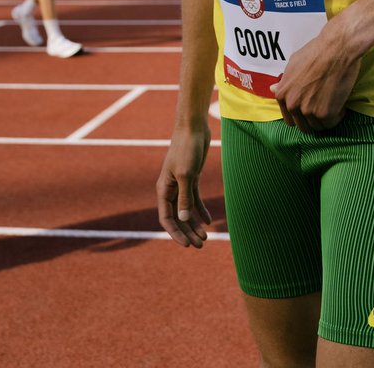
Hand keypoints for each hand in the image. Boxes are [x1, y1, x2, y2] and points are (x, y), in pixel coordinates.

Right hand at [157, 126, 211, 248]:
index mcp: (163, 189)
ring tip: (206, 238)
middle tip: (201, 245)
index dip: (175, 233)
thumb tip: (183, 219)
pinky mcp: (192, 178)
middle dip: (188, 232)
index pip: (166, 218)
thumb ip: (184, 197)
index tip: (187, 245)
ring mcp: (181, 184)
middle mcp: (171, 189)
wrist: (193, 127)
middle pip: (177, 218)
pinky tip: (209, 221)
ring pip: (186, 210)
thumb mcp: (186, 174)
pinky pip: (194, 199)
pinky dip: (201, 210)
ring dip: (194, 224)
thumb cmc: (186, 148)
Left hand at [270, 24, 362, 131]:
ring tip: (332, 101)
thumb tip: (272, 89)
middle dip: (313, 119)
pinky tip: (340, 101)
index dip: (302, 114)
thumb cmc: (316, 52)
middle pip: (302, 126)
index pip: (289, 119)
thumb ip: (284, 81)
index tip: (312, 106)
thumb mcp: (293, 64)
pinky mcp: (325, 113)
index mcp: (282, 94)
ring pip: (317, 127)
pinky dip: (338, 115)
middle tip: (324, 106)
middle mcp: (292, 104)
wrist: (337, 48)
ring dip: (326, 117)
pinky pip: (331, 123)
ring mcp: (307, 110)